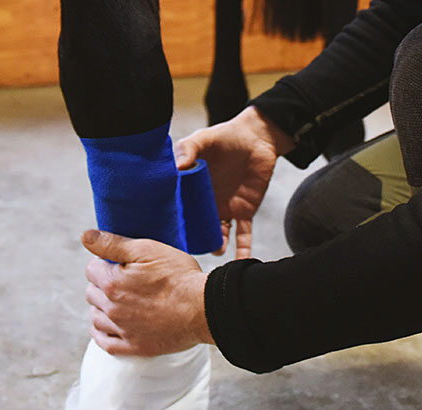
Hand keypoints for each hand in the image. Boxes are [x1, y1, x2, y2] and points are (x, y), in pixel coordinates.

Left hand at [81, 229, 213, 356]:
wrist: (204, 309)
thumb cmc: (179, 276)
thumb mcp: (148, 250)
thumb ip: (112, 244)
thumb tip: (85, 237)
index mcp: (112, 283)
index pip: (91, 270)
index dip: (105, 264)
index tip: (120, 265)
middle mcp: (112, 308)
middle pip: (91, 294)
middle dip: (102, 285)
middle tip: (123, 281)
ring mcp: (123, 330)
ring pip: (95, 318)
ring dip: (102, 308)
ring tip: (119, 301)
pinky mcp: (134, 347)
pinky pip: (105, 343)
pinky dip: (102, 333)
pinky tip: (109, 326)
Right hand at [176, 106, 293, 258]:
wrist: (257, 137)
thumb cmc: (226, 136)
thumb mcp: (203, 139)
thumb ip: (188, 149)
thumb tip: (178, 167)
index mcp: (192, 190)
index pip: (180, 210)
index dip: (173, 222)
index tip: (164, 235)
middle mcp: (206, 204)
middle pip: (197, 228)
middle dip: (192, 241)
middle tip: (186, 252)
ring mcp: (225, 209)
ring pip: (218, 235)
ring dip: (215, 246)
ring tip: (213, 252)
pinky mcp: (245, 211)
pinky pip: (244, 234)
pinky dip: (244, 249)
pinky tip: (242, 262)